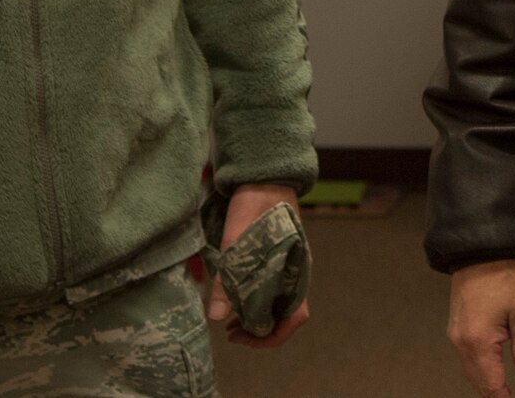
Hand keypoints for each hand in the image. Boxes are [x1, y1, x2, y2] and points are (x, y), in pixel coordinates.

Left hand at [211, 183, 307, 347]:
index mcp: (295, 270)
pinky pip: (275, 289)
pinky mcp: (282, 259)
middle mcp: (297, 272)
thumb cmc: (253, 205)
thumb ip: (227, 280)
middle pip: (286, 317)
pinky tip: (239, 298)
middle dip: (259, 331)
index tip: (240, 336)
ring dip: (258, 318)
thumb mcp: (235, 242)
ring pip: (279, 305)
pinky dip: (258, 302)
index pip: (293, 318)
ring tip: (231, 321)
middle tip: (230, 332)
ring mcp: (291, 266)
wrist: (265, 177)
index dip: (269, 337)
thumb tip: (216, 316)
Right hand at [447, 259, 514, 396]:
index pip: (491, 385)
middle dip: (494, 393)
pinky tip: (491, 368)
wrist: (484, 247)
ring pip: (470, 369)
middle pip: (478, 381)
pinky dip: (479, 366)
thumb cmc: (505, 274)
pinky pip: (467, 355)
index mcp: (479, 341)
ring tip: (503, 390)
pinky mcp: (457, 324)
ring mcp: (456, 332)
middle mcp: (462, 341)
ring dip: (486, 381)